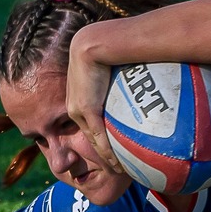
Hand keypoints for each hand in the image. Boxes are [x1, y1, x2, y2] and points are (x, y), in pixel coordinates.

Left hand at [62, 34, 126, 174]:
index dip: (100, 138)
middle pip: (90, 137)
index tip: (112, 148)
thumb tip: (135, 76)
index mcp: (78, 98)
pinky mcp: (87, 111)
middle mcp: (75, 108)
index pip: (89, 124)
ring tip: (121, 169)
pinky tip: (118, 164)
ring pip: (94, 141)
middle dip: (103, 152)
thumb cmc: (105, 48)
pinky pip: (99, 137)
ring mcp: (79, 111)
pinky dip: (108, 152)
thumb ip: (116, 77)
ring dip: (108, 157)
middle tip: (119, 165)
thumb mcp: (107, 68)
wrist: (93, 43)